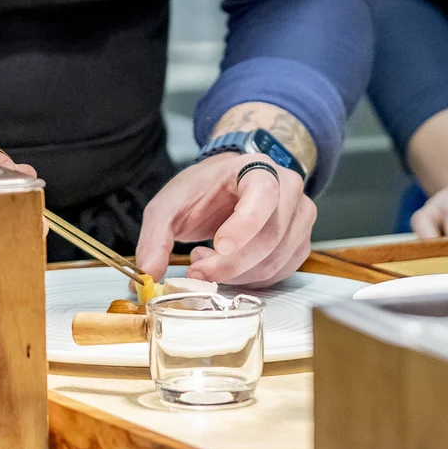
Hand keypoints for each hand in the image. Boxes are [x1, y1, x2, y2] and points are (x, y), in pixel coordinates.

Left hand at [136, 155, 314, 287]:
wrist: (228, 184)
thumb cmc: (204, 190)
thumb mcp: (169, 204)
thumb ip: (155, 236)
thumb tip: (148, 274)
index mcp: (257, 169)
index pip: (263, 194)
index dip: (244, 225)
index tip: (218, 246)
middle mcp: (288, 189)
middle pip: (270, 237)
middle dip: (229, 264)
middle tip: (197, 268)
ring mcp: (299, 216)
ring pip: (275, 261)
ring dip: (236, 274)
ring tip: (208, 259)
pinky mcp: (299, 243)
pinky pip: (279, 273)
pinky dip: (250, 280)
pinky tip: (229, 266)